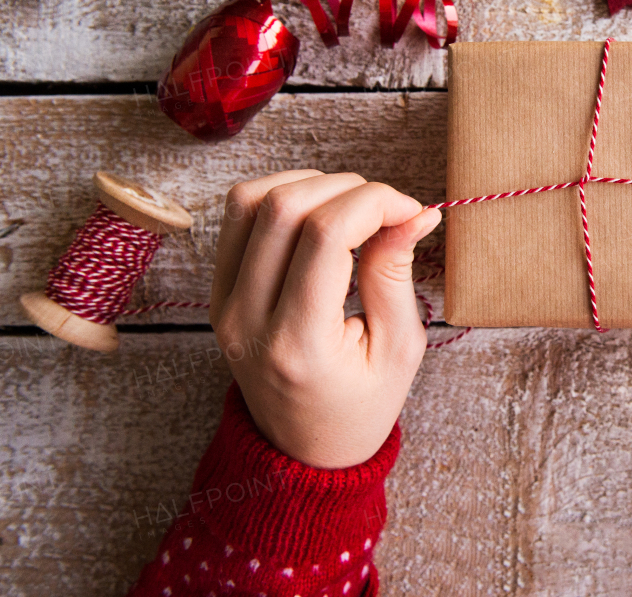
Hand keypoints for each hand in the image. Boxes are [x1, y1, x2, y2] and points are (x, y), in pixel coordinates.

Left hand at [209, 170, 439, 468]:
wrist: (306, 447)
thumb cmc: (361, 404)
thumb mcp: (398, 348)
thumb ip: (395, 273)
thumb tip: (414, 211)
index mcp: (298, 344)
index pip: (326, 236)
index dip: (375, 203)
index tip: (410, 211)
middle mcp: (248, 320)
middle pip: (284, 208)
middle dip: (347, 189)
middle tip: (386, 211)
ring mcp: (224, 304)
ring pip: (251, 200)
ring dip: (310, 184)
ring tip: (351, 208)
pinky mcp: (217, 291)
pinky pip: (236, 217)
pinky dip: (280, 195)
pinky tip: (317, 213)